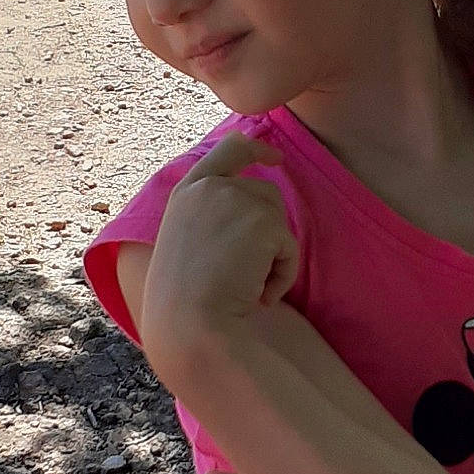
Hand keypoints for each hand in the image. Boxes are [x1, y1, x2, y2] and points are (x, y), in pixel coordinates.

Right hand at [140, 134, 294, 373]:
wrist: (189, 324)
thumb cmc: (184, 301)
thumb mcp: (185, 242)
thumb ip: (210, 215)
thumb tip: (256, 209)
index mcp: (186, 192)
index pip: (227, 150)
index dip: (255, 148)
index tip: (274, 158)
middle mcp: (210, 187)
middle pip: (264, 191)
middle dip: (268, 229)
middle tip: (248, 273)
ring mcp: (235, 199)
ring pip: (278, 220)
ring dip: (272, 255)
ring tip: (248, 286)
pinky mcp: (262, 221)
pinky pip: (289, 247)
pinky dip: (282, 275)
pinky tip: (258, 295)